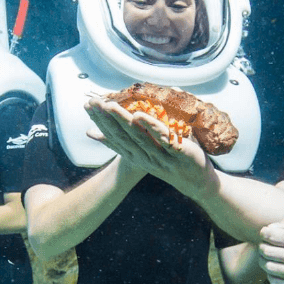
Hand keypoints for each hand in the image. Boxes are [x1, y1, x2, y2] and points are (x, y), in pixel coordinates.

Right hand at [85, 97, 219, 199]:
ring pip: (139, 137)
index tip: (88, 106)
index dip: (100, 122)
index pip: (113, 137)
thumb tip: (93, 133)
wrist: (195, 181)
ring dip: (124, 121)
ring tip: (111, 106)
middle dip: (107, 118)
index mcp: (135, 155)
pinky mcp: (177, 154)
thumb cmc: (166, 162)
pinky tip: (141, 117)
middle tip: (94, 102)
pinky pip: (164, 139)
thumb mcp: (142, 153)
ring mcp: (160, 156)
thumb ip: (124, 141)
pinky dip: (152, 128)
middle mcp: (144, 157)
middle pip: (122, 136)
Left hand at [258, 215, 283, 283]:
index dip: (265, 234)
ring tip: (266, 256)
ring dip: (264, 261)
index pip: (277, 237)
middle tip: (263, 244)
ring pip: (272, 269)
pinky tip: (275, 269)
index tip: (264, 232)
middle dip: (262, 247)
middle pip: (271, 253)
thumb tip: (272, 227)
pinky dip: (271, 276)